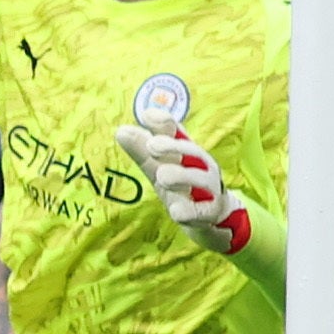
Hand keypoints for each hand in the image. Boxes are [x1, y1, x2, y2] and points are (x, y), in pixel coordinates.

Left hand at [114, 122, 249, 255]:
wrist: (212, 216)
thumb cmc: (182, 185)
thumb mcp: (160, 167)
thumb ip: (142, 151)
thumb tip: (121, 130)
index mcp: (187, 152)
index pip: (178, 133)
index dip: (164, 123)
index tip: (146, 116)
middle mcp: (201, 166)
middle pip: (192, 153)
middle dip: (173, 147)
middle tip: (152, 146)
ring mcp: (209, 190)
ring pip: (201, 180)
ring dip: (182, 176)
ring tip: (162, 176)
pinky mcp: (210, 213)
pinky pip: (202, 212)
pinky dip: (190, 211)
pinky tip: (176, 212)